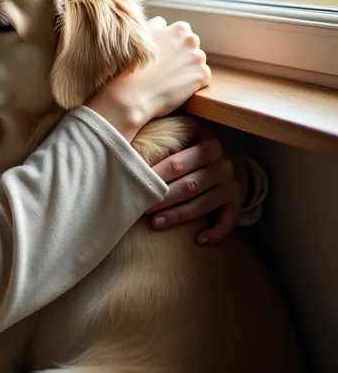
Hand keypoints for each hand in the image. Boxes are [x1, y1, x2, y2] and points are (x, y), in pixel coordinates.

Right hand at [85, 17, 210, 141]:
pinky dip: (192, 83)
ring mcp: (199, 58)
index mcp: (179, 28)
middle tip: (164, 67)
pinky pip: (201, 77)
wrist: (132, 95)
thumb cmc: (132, 66)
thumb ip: (156, 26)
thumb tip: (163, 23)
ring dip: (187, 69)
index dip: (169, 44)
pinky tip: (175, 87)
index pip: (180, 32)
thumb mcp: (141, 37)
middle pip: (190, 46)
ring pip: (196, 62)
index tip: (160, 54)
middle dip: (181, 55)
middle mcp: (192, 40)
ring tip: (168, 78)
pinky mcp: (202, 76)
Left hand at [146, 129, 249, 244]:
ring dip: (178, 216)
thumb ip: (173, 132)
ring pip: (202, 204)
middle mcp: (223, 165)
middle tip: (142, 207)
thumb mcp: (195, 133)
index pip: (177, 163)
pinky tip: (199, 240)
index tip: (136, 183)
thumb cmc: (203, 147)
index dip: (156, 175)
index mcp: (210, 145)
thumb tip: (135, 138)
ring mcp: (232, 185)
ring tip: (156, 223)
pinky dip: (215, 233)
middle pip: (188, 185)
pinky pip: (227, 221)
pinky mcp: (238, 202)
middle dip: (163, 198)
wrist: (239, 160)